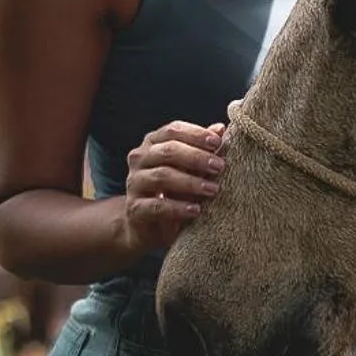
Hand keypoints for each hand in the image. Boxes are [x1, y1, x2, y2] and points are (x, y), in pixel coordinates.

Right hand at [117, 119, 225, 256]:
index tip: (217, 142)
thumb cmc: (175, 191)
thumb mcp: (190, 169)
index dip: (196, 134)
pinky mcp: (134, 208)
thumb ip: (203, 150)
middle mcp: (140, 159)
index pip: (173, 130)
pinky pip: (156, 206)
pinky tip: (195, 210)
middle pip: (168, 151)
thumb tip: (220, 128)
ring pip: (162, 176)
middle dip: (196, 157)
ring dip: (190, 182)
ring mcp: (134, 183)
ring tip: (212, 189)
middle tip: (219, 166)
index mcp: (153, 143)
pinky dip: (178, 207)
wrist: (151, 228)